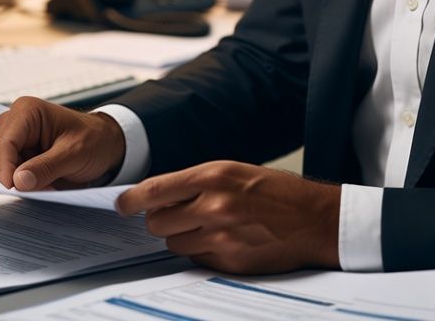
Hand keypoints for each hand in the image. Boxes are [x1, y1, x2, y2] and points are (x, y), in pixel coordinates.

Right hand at [0, 97, 125, 190]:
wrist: (105, 144)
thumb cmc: (93, 140)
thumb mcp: (74, 154)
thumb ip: (45, 167)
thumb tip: (17, 181)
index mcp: (28, 111)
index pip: (5, 143)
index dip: (5, 168)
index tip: (11, 189)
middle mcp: (18, 120)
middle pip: (1, 155)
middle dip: (16, 176)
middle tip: (39, 191)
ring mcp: (18, 137)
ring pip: (5, 166)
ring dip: (21, 180)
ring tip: (48, 185)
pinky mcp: (21, 152)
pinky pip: (13, 172)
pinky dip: (25, 182)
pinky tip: (44, 185)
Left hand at [116, 161, 339, 273]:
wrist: (313, 219)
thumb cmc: (275, 191)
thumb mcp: (234, 171)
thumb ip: (197, 182)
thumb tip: (160, 197)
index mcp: (214, 175)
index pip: (157, 189)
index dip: (132, 199)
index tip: (122, 204)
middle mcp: (214, 206)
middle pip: (158, 222)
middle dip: (159, 220)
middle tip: (173, 215)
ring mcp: (221, 238)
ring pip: (174, 244)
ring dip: (181, 237)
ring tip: (206, 226)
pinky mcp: (229, 263)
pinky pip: (196, 260)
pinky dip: (201, 252)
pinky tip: (222, 240)